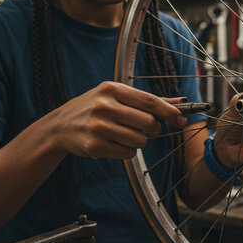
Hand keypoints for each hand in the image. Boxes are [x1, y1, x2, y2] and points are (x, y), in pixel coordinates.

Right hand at [46, 81, 186, 158]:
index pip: (150, 101)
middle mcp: (104, 106)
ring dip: (140, 142)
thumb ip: (146, 100)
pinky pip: (128, 153)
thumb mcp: (116, 96)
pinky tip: (115, 144)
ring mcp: (98, 126)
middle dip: (153, 129)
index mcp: (112, 89)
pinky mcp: (94, 146)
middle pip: (148, 122)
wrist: (60, 127)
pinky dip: (128, 151)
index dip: (169, 112)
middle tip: (146, 129)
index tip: (182, 120)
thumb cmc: (94, 109)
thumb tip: (178, 102)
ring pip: (140, 140)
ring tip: (125, 135)